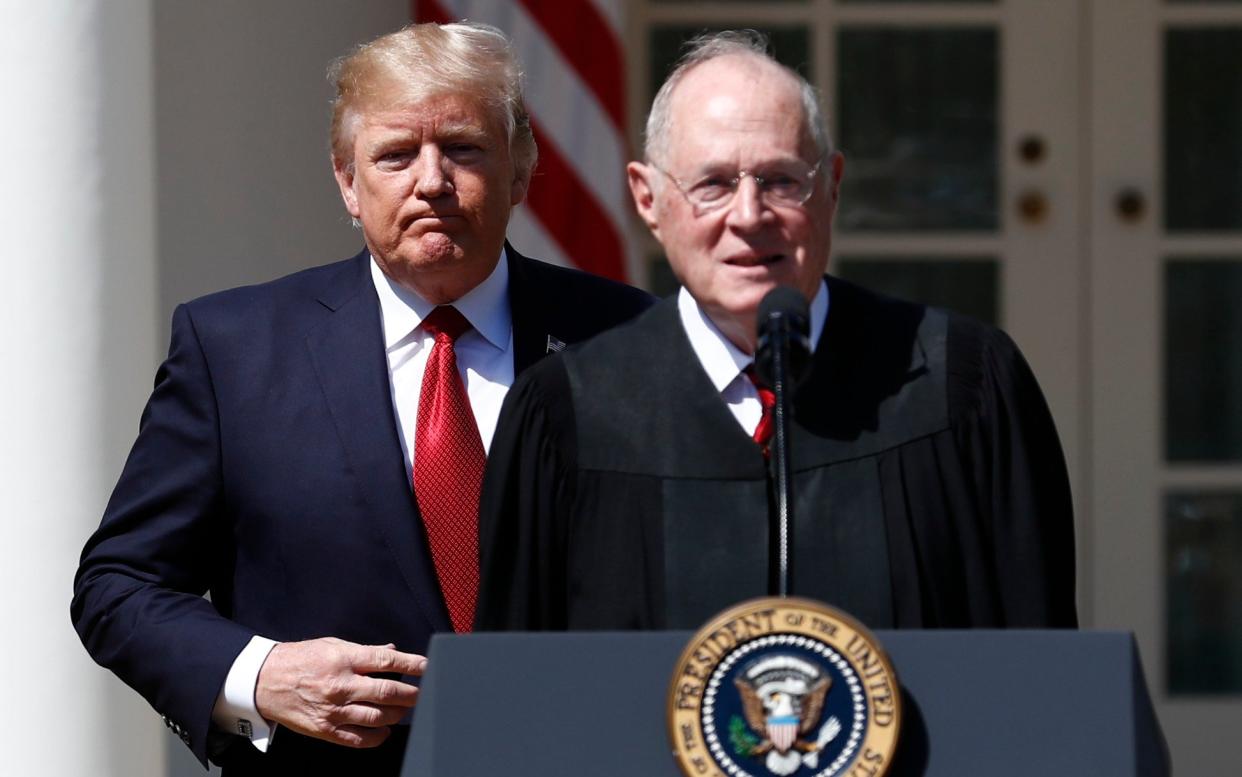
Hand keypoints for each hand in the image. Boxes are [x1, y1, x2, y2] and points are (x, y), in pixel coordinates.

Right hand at [255, 637, 426, 747]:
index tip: (427, 666)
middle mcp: (341, 685)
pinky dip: (377, 736)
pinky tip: (385, 730)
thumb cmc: (300, 659)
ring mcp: (333, 710)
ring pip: (377, 717)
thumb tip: (391, 651)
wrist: (264, 681)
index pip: (386, 661)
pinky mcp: (325, 729)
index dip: (411, 665)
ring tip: (403, 709)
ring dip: (397, 714)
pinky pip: (358, 739)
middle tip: (421, 693)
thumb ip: (364, 651)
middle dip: (411, 694)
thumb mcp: (332, 645)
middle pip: (387, 692)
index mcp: (343, 659)